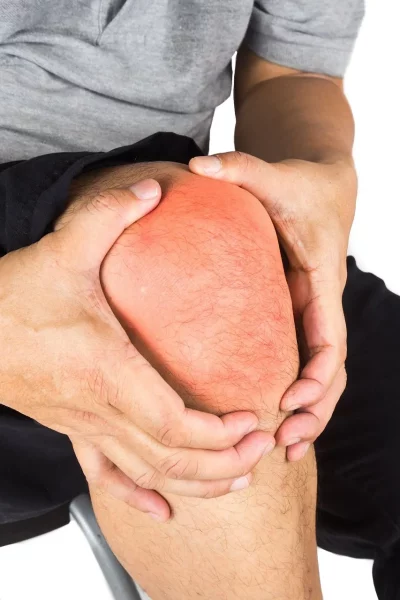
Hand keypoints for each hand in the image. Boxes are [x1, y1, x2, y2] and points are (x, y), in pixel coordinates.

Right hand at [0, 171, 272, 522]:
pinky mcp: (74, 429)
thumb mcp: (62, 248)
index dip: (218, 432)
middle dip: (223, 462)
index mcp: (107, 370)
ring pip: (149, 475)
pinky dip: (142, 497)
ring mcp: (85, 426)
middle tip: (262, 447)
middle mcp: (99, 409)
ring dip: (197, 482)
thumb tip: (154, 186)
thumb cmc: (15, 295)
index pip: (174, 423)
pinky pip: (109, 476)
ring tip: (238, 476)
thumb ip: (109, 214)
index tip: (252, 417)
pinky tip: (165, 510)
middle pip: (171, 459)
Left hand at [190, 151, 356, 460]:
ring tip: (286, 449)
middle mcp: (321, 304)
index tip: (292, 400)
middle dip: (316, 410)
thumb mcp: (274, 174)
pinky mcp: (300, 316)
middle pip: (332, 370)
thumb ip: (240, 168)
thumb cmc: (301, 184)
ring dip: (312, 414)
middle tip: (286, 443)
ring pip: (323, 375)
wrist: (323, 185)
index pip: (330, 338)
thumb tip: (198, 165)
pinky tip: (277, 421)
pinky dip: (300, 395)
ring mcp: (312, 313)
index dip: (317, 373)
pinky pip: (305, 362)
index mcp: (319, 281)